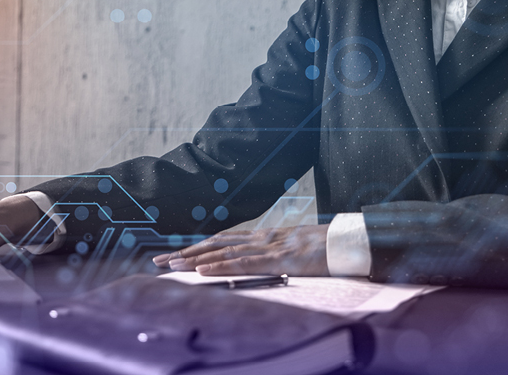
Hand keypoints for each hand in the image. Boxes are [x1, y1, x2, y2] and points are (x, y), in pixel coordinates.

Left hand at [152, 225, 329, 275]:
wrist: (348, 241)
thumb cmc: (324, 248)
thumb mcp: (293, 252)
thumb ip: (274, 255)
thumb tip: (258, 264)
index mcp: (262, 237)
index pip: (222, 241)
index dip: (197, 247)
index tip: (173, 255)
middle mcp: (260, 238)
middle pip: (215, 244)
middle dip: (185, 253)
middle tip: (159, 262)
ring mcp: (268, 247)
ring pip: (223, 252)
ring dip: (196, 259)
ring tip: (172, 265)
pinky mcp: (278, 259)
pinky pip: (244, 263)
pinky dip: (221, 266)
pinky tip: (204, 270)